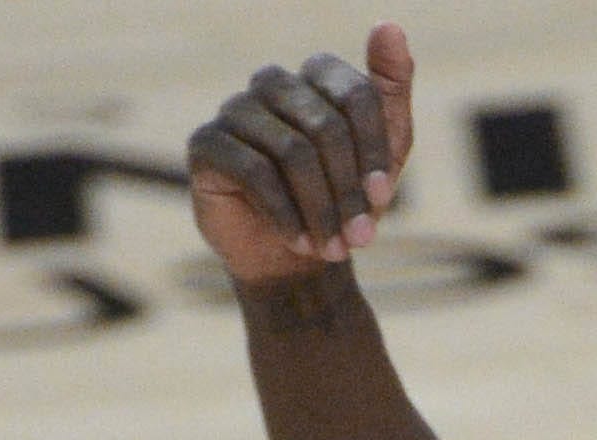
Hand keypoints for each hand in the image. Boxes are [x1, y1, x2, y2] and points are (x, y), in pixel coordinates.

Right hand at [186, 22, 415, 282]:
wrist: (294, 256)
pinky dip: (286, 214)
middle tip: (360, 236)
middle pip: (325, 126)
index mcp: (315, 78)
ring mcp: (235, 110)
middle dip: (349, 189)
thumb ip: (391, 89)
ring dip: (321, 209)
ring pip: (292, 152)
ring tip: (333, 247)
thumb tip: (391, 26)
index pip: (356, 94)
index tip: (383, 195)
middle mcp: (272, 84)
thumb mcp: (385, 151)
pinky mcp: (206, 144)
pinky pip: (254, 172)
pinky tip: (301, 242)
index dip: (374, 149)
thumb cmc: (344, 198)